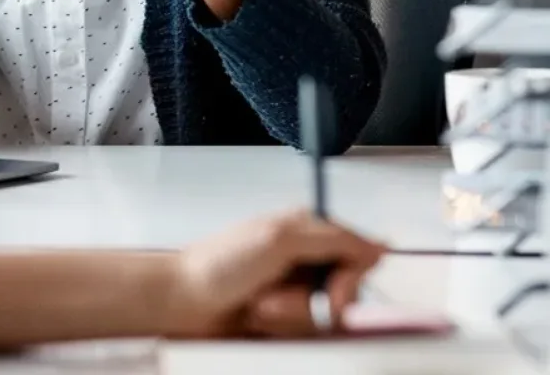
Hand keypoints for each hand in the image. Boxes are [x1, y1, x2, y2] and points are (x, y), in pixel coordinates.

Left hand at [164, 210, 385, 338]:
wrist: (183, 301)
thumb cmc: (223, 263)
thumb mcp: (277, 240)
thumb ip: (331, 239)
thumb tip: (382, 245)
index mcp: (308, 229)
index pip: (360, 255)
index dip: (351, 281)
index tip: (333, 297)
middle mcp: (307, 259)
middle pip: (347, 293)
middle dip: (310, 305)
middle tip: (273, 302)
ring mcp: (296, 292)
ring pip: (326, 319)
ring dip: (291, 318)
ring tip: (258, 309)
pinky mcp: (286, 321)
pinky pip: (307, 335)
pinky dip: (282, 330)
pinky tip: (257, 320)